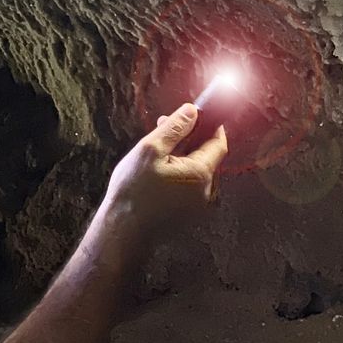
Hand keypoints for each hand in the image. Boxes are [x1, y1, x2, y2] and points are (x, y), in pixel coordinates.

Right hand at [99, 103, 227, 249]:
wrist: (123, 232)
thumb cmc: (134, 191)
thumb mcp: (150, 149)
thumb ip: (175, 128)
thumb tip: (192, 111)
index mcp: (202, 174)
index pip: (219, 143)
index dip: (211, 125)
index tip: (197, 114)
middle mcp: (206, 192)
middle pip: (207, 156)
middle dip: (190, 138)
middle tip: (165, 127)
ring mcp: (197, 206)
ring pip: (196, 171)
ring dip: (182, 156)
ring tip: (156, 151)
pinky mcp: (187, 215)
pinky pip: (189, 186)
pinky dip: (178, 174)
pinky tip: (157, 172)